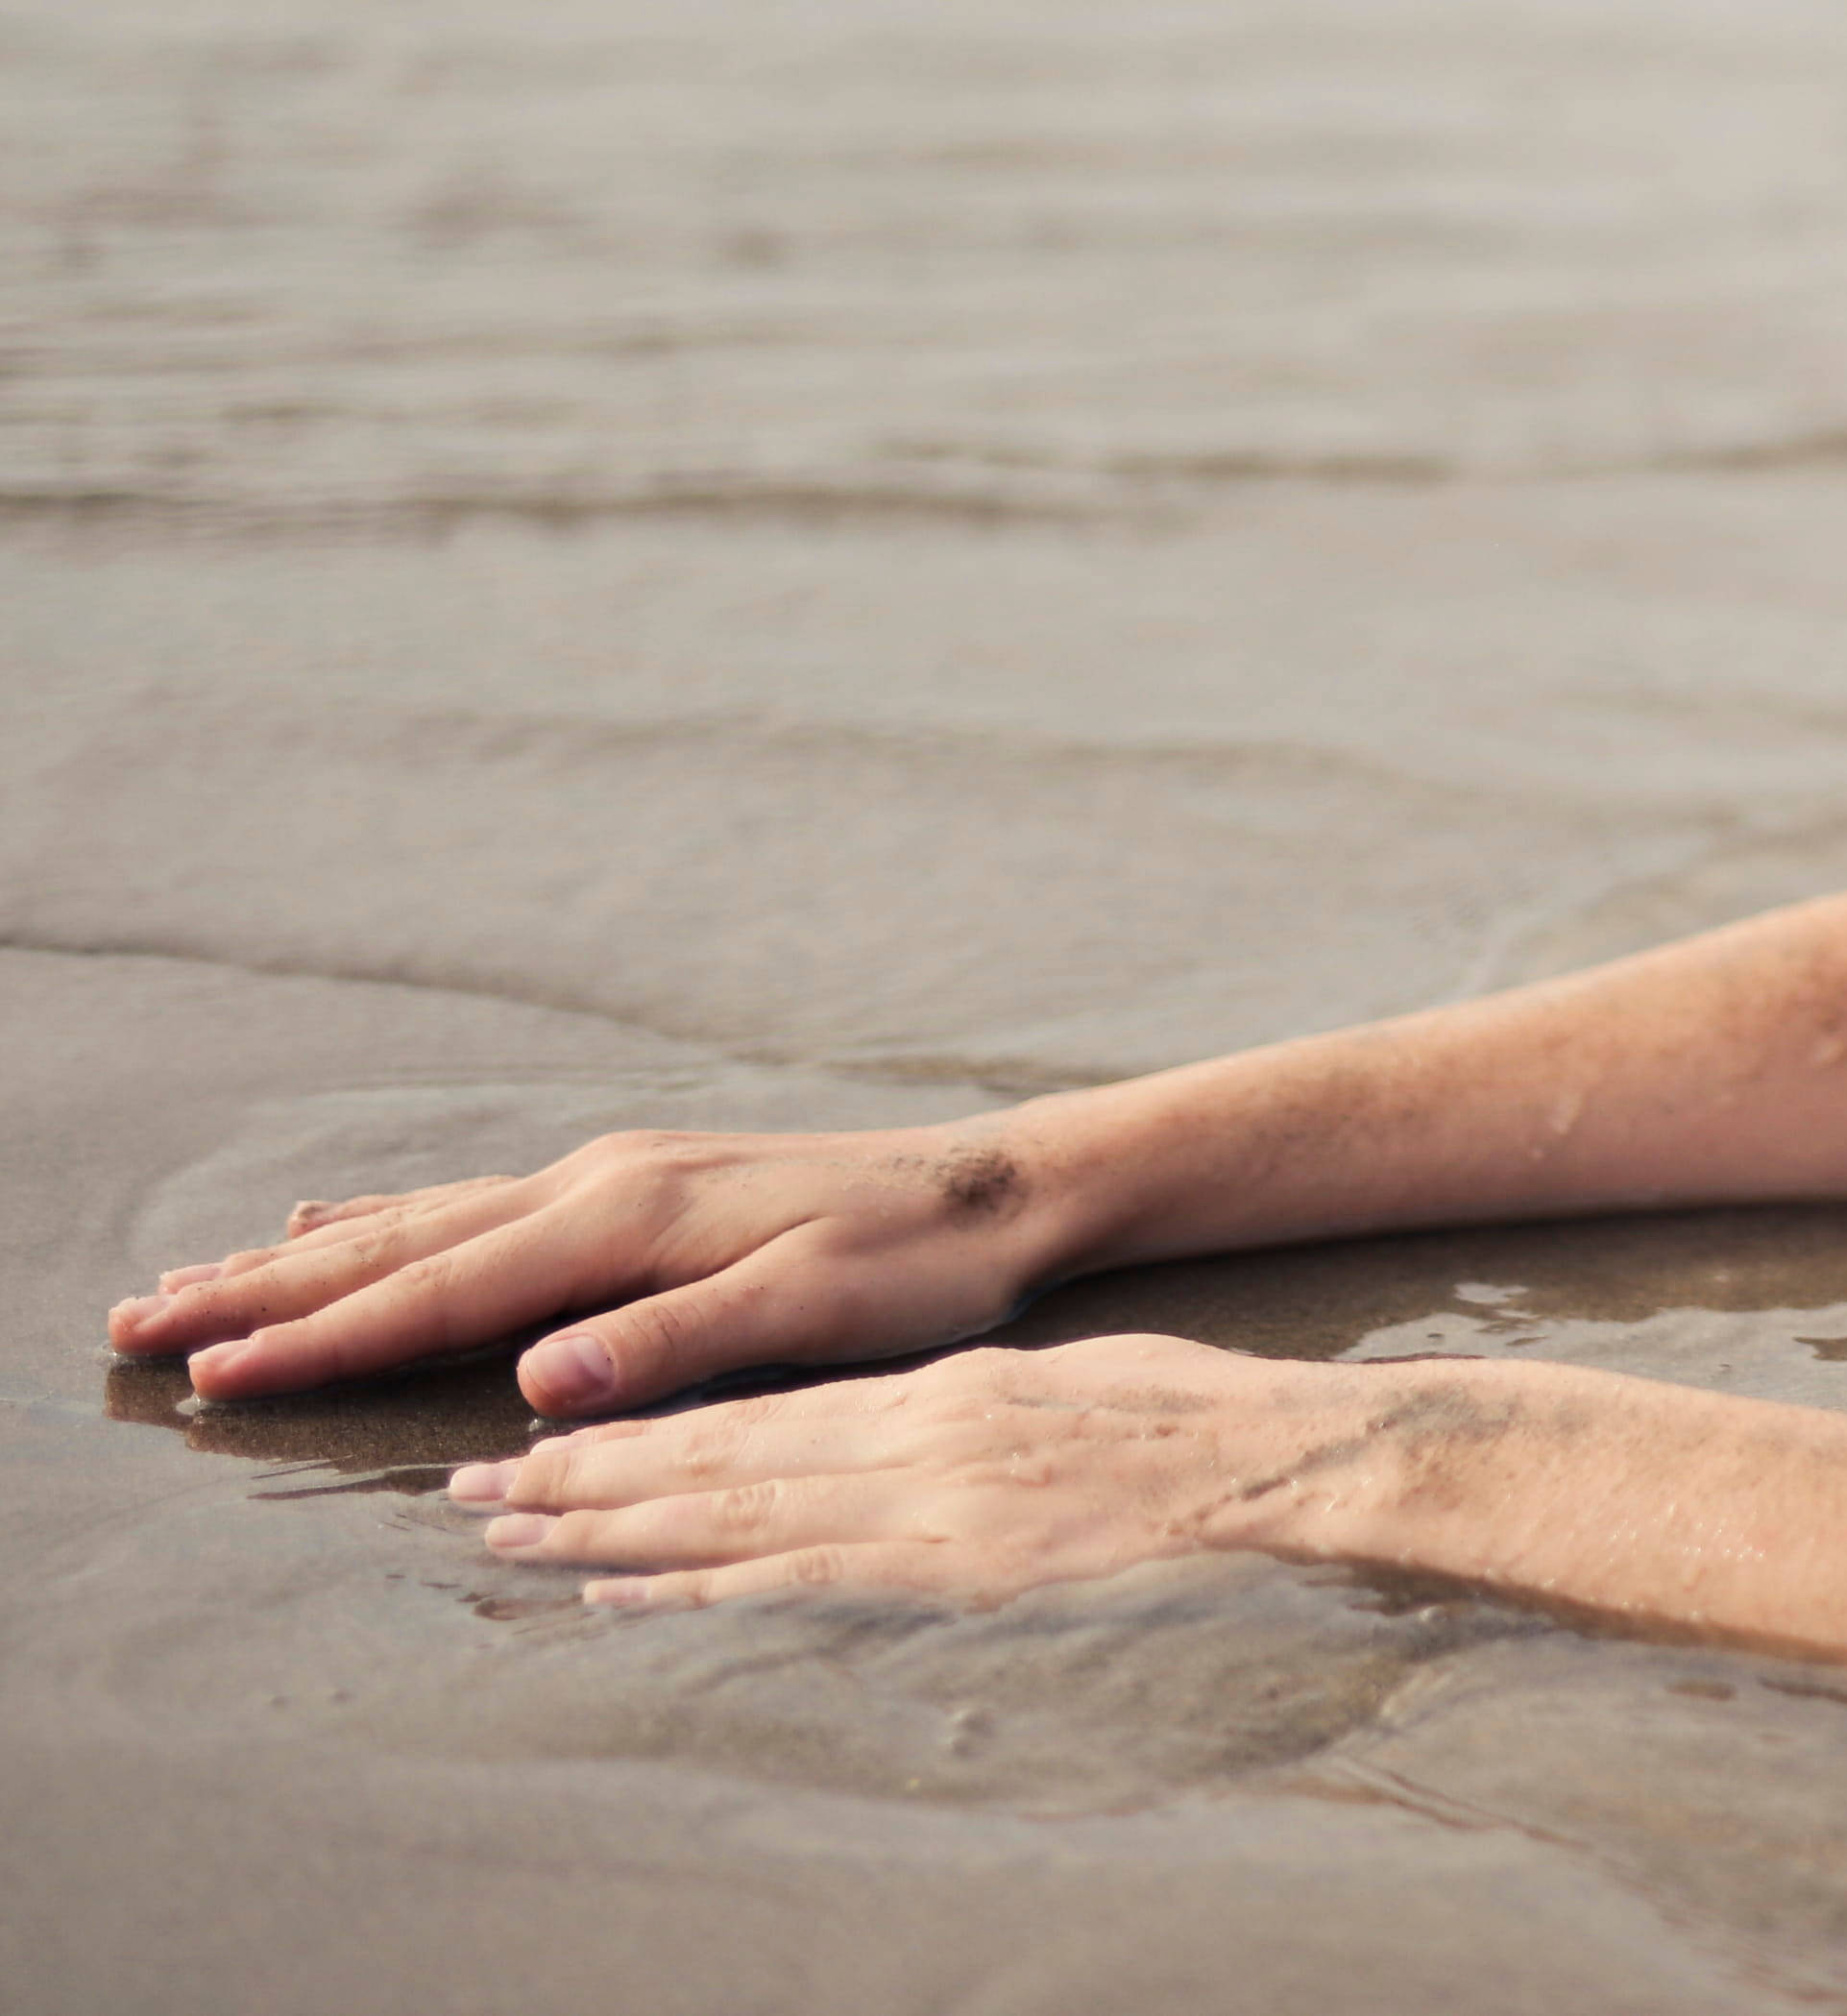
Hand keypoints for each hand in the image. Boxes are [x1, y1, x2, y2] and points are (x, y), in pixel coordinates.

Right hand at [105, 1123, 1077, 1412]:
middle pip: (397, 1246)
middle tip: (134, 1326)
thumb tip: (542, 1381)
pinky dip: (387, 1218)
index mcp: (625, 1221)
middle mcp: (600, 1183)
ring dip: (304, 1257)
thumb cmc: (919, 1261)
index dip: (322, 1341)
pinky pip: (476, 1203)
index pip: (441, 1294)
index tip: (209, 1377)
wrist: (1001, 1185)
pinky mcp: (637, 1184)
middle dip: (264, 1292)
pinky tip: (337, 1219)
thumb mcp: (813, 1311)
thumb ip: (675, 1345)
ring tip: (194, 1282)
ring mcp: (613, 1176)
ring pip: (421, 1220)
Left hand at [447, 1336, 1392, 1610]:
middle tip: (474, 1490)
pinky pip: (797, 1580)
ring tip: (510, 1536)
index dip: (646, 1432)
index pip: (759, 1415)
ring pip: (731, 1513)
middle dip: (586, 1476)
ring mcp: (925, 1504)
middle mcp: (909, 1439)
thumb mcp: (1081, 1388)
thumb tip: (937, 1424)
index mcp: (941, 1395)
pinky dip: (696, 1587)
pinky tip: (622, 1595)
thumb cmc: (1205, 1423)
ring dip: (608, 1529)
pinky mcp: (952, 1568)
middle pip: (717, 1458)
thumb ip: (989, 1414)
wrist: (1282, 1457)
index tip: (555, 1443)